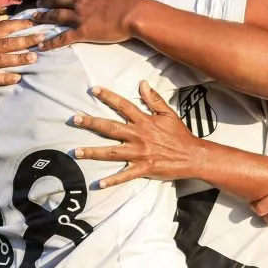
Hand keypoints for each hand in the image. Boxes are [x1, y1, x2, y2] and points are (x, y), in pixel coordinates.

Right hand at [0, 15, 42, 103]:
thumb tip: (4, 13)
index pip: (2, 26)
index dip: (20, 23)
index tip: (36, 22)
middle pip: (4, 42)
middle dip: (25, 40)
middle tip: (42, 38)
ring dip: (18, 58)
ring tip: (34, 58)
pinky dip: (4, 78)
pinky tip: (18, 78)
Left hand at [33, 0, 141, 49]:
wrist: (134, 14)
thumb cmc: (131, 0)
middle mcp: (81, 3)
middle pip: (58, 1)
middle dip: (46, 2)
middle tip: (37, 4)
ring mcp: (80, 17)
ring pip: (56, 16)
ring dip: (43, 17)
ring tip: (33, 19)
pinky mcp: (82, 32)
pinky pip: (63, 37)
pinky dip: (51, 42)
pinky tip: (42, 46)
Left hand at [72, 81, 196, 187]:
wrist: (192, 156)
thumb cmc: (180, 134)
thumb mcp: (168, 113)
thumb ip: (153, 99)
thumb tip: (142, 83)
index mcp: (144, 121)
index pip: (123, 105)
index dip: (108, 96)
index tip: (93, 90)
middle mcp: (139, 136)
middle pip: (111, 128)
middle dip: (91, 123)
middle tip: (75, 119)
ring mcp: (140, 153)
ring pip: (112, 153)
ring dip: (93, 152)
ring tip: (76, 152)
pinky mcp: (143, 168)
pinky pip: (125, 176)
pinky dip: (112, 180)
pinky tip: (99, 183)